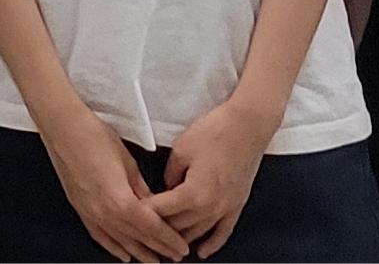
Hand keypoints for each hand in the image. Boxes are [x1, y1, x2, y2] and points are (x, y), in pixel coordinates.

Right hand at [41, 98, 187, 262]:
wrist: (62, 126)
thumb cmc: (93, 136)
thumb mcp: (127, 161)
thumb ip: (141, 189)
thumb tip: (153, 204)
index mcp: (120, 200)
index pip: (152, 228)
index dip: (169, 239)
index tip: (181, 247)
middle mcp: (104, 212)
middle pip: (138, 238)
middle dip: (159, 249)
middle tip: (174, 256)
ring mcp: (90, 212)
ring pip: (120, 241)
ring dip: (139, 252)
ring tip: (152, 260)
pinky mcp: (80, 208)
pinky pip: (99, 236)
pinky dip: (113, 247)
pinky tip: (122, 254)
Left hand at [148, 94, 277, 257]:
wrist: (247, 127)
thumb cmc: (214, 133)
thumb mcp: (181, 149)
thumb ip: (170, 173)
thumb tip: (167, 187)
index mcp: (193, 193)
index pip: (161, 211)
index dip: (144, 212)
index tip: (131, 213)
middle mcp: (210, 207)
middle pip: (178, 226)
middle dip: (159, 227)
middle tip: (144, 227)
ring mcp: (225, 209)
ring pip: (197, 233)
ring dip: (181, 238)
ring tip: (166, 243)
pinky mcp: (237, 206)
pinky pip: (223, 233)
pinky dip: (212, 244)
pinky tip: (203, 252)